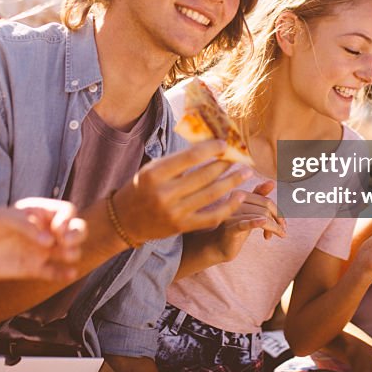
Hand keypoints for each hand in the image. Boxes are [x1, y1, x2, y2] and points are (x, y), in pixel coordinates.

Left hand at [0, 200, 85, 280]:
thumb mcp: (3, 217)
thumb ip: (27, 226)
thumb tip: (49, 241)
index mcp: (39, 212)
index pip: (66, 212)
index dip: (68, 220)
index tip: (57, 229)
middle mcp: (44, 230)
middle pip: (75, 230)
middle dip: (77, 234)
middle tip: (67, 241)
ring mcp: (40, 250)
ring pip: (69, 251)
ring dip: (73, 253)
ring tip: (65, 255)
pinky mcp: (33, 269)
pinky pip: (54, 272)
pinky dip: (64, 274)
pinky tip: (69, 273)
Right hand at [113, 140, 250, 242]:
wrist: (124, 221)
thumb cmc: (141, 189)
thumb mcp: (151, 169)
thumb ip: (176, 161)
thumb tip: (208, 146)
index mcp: (155, 174)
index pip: (189, 157)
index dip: (211, 149)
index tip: (226, 144)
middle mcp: (164, 193)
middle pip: (204, 175)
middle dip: (226, 164)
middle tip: (241, 157)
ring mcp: (174, 212)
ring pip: (212, 195)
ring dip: (233, 182)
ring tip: (247, 173)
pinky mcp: (182, 227)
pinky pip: (211, 217)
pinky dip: (229, 206)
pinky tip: (240, 196)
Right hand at [208, 179, 286, 261]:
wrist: (218, 246)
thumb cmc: (236, 226)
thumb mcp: (249, 211)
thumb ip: (259, 197)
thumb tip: (272, 182)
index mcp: (239, 194)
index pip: (266, 200)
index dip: (278, 212)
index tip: (283, 223)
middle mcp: (234, 201)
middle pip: (265, 208)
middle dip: (278, 220)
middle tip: (283, 232)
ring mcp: (231, 215)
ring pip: (261, 217)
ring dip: (274, 228)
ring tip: (280, 235)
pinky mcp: (230, 229)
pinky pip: (244, 224)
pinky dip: (255, 222)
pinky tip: (263, 222)